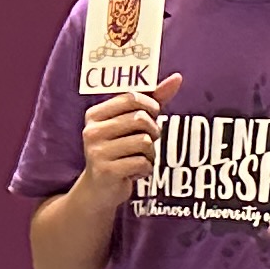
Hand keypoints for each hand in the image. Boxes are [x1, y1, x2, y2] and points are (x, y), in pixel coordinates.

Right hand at [77, 72, 185, 196]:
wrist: (99, 190)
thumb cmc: (119, 150)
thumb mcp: (131, 123)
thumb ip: (153, 99)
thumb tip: (177, 78)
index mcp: (95, 115)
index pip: (131, 97)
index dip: (150, 105)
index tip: (152, 116)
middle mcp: (92, 131)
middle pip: (140, 119)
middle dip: (153, 131)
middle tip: (147, 141)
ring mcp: (97, 152)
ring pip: (144, 141)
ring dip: (150, 153)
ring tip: (139, 159)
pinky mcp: (106, 171)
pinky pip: (142, 162)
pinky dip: (146, 168)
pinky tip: (135, 172)